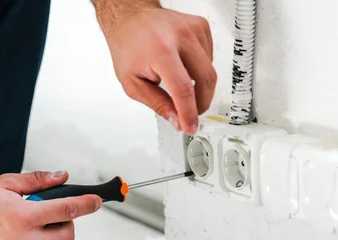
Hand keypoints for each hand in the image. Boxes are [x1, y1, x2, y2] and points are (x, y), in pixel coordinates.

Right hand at [0, 171, 101, 239]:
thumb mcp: (6, 184)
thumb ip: (37, 181)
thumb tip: (64, 177)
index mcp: (22, 216)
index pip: (66, 210)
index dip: (86, 204)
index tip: (97, 201)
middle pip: (68, 236)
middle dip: (68, 224)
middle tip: (56, 214)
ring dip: (54, 237)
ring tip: (34, 226)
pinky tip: (21, 238)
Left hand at [99, 3, 215, 134]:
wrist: (130, 16)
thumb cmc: (128, 44)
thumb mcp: (133, 83)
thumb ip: (157, 103)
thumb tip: (177, 119)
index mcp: (161, 50)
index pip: (183, 89)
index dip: (189, 113)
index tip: (190, 125)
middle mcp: (180, 36)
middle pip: (205, 79)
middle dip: (201, 103)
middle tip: (191, 114)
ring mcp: (193, 28)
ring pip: (210, 70)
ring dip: (199, 86)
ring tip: (179, 86)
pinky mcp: (201, 26)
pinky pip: (209, 57)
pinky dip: (200, 70)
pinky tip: (184, 69)